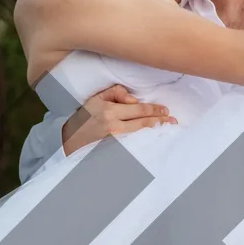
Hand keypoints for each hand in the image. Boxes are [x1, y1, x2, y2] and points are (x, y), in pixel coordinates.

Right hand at [61, 85, 175, 155]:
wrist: (70, 139)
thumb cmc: (85, 117)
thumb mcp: (97, 98)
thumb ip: (116, 93)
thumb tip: (134, 99)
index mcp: (110, 111)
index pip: (139, 109)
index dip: (155, 110)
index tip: (165, 110)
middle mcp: (114, 126)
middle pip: (144, 123)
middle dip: (160, 121)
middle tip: (172, 120)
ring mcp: (115, 141)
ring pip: (142, 135)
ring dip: (157, 131)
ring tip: (169, 128)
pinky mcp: (116, 151)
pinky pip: (135, 145)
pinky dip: (147, 141)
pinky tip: (155, 140)